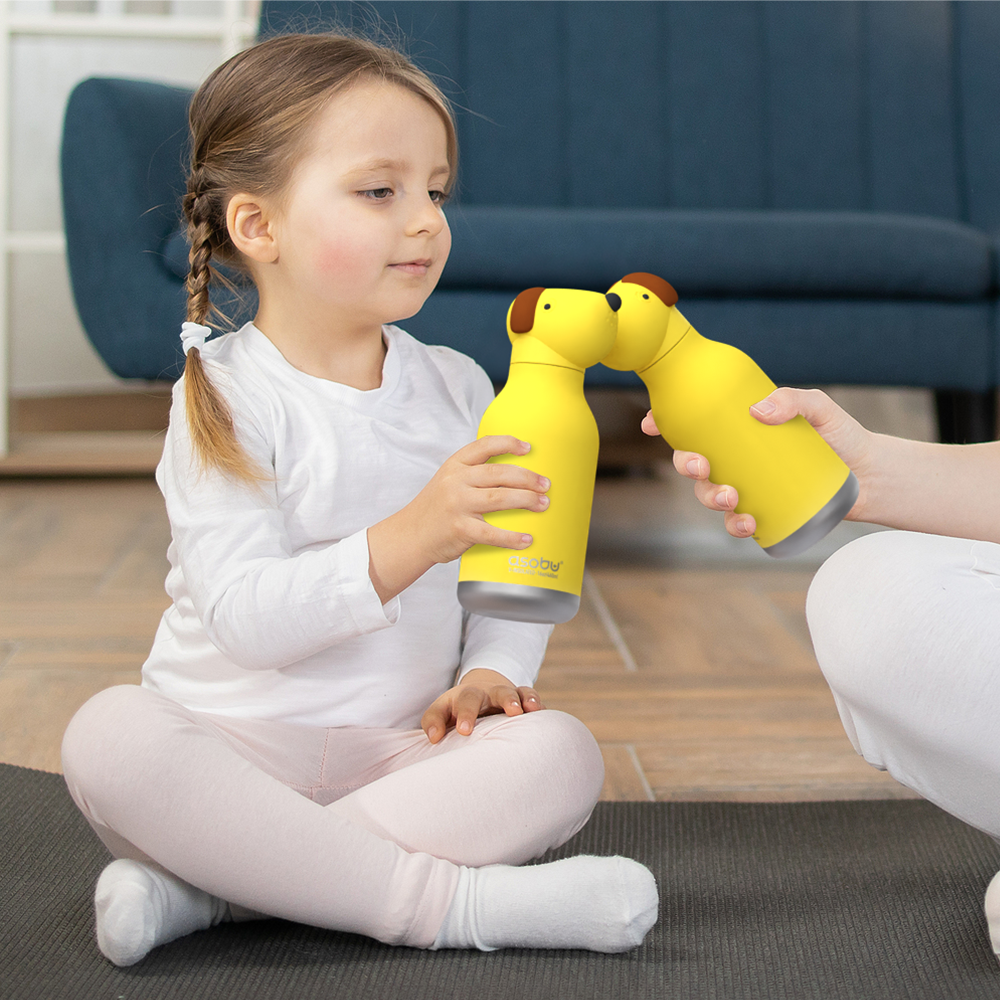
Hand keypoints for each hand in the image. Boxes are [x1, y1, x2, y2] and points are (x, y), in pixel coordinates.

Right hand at [407, 435, 550, 563]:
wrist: (410, 535)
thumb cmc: (435, 509)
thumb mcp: (448, 482)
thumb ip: (473, 475)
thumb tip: (516, 477)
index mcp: (454, 465)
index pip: (484, 446)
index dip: (508, 444)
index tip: (528, 448)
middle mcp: (455, 481)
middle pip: (499, 473)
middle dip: (527, 477)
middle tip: (545, 484)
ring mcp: (457, 505)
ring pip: (499, 498)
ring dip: (526, 500)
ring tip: (543, 504)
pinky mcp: (459, 529)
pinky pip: (491, 533)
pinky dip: (512, 537)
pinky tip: (527, 539)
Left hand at [421, 668, 545, 743]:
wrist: (483, 689)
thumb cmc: (458, 709)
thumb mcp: (442, 711)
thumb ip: (433, 722)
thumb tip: (434, 738)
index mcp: (463, 697)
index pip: (461, 703)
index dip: (464, 715)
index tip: (464, 730)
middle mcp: (483, 693)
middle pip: (488, 693)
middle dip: (499, 701)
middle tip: (507, 713)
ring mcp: (503, 693)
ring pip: (510, 692)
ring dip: (516, 699)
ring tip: (521, 710)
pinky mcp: (520, 697)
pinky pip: (529, 694)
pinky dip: (534, 701)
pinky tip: (539, 711)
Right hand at [642, 388, 874, 537]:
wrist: (871, 476)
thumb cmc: (841, 436)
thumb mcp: (820, 408)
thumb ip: (793, 400)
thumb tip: (757, 411)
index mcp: (740, 431)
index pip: (694, 424)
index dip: (665, 423)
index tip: (652, 423)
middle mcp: (737, 459)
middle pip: (693, 462)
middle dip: (685, 465)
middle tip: (700, 467)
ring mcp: (748, 487)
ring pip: (709, 495)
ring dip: (710, 499)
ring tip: (732, 499)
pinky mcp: (763, 512)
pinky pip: (736, 523)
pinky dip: (734, 526)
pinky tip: (746, 523)